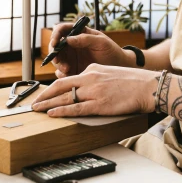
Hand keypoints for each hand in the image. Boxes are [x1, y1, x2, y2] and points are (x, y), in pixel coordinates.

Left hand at [32, 64, 158, 116]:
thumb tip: (86, 83)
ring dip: (48, 103)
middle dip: (44, 94)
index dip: (54, 87)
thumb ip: (96, 77)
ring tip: (36, 109)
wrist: (148, 86)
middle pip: (61, 86)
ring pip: (65, 97)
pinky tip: (52, 113)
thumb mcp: (111, 73)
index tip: (45, 94)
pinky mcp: (100, 104)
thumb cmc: (134, 82)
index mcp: (93, 69)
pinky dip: (61, 110)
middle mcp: (90, 78)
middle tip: (33, 102)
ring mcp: (94, 91)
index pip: (68, 78)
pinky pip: (76, 108)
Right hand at [48, 22, 133, 77]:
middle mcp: (72, 45)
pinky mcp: (72, 70)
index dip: (55, 35)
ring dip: (58, 65)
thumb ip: (86, 39)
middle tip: (58, 61)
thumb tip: (68, 39)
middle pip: (55, 46)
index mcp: (78, 34)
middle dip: (54, 53)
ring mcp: (71, 58)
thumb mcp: (101, 42)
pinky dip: (61, 75)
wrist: (118, 67)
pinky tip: (69, 75)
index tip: (55, 43)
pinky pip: (61, 73)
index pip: (62, 29)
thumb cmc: (112, 51)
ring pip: (57, 60)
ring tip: (67, 70)